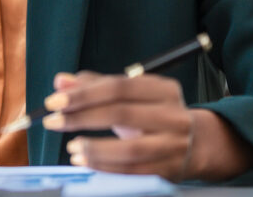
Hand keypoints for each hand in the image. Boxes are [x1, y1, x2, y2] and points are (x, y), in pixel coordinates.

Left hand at [41, 71, 252, 181]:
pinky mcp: (169, 170)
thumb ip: (94, 86)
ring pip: (130, 148)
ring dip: (95, 149)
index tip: (54, 100)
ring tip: (72, 147)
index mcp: (162, 89)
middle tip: (52, 121)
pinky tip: (84, 161)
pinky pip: (134, 171)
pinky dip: (105, 168)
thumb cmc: (153, 114)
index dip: (83, 93)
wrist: (200, 144)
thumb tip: (60, 81)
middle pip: (122, 113)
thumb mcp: (131, 96)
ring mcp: (173, 145)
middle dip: (81, 117)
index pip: (118, 87)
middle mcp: (172, 115)